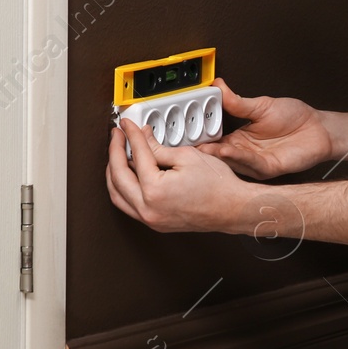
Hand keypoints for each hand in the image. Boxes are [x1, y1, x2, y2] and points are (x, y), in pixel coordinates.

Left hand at [107, 117, 245, 232]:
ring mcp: (150, 219)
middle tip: (118, 136)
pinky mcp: (155, 222)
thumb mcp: (187, 157)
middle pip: (117, 176)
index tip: (127, 126)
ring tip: (118, 154)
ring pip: (117, 195)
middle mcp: (148, 209)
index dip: (131, 135)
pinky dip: (123, 188)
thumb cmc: (218, 187)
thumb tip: (143, 139)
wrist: (233, 208)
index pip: (136, 155)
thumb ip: (158, 147)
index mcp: (154, 191)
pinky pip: (128, 205)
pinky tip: (128, 175)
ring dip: (113, 173)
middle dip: (114, 152)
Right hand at [195, 78, 334, 178]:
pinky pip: (249, 163)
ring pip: (230, 161)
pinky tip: (227, 149)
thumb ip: (237, 102)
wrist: (319, 128)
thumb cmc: (295, 118)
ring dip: (217, 154)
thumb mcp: (261, 105)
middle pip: (217, 153)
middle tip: (187, 144)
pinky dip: (237, 156)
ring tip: (204, 148)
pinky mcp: (267, 168)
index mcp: (239, 137)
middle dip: (202, 150)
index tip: (183, 131)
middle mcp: (244, 152)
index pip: (213, 138)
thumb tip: (218, 86)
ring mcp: (254, 162)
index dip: (198, 136)